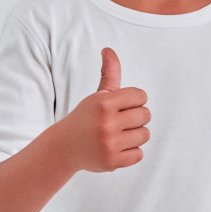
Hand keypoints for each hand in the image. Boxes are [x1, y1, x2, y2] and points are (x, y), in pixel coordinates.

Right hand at [55, 47, 150, 173]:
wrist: (64, 147)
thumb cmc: (86, 118)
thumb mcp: (98, 95)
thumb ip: (109, 72)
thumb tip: (108, 49)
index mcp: (104, 103)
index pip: (141, 96)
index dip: (134, 101)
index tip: (123, 106)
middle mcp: (107, 122)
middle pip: (145, 115)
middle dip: (136, 118)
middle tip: (121, 122)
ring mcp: (109, 143)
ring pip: (145, 135)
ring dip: (135, 136)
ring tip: (119, 135)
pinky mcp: (112, 161)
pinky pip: (139, 154)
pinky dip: (131, 153)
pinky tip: (117, 148)